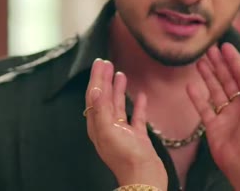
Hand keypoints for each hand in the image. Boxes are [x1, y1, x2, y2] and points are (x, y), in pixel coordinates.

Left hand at [85, 59, 167, 189]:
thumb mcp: (109, 131)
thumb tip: (95, 89)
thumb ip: (101, 110)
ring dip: (118, 89)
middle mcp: (108, 127)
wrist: (145, 178)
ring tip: (120, 73)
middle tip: (107, 62)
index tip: (99, 62)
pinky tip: (142, 95)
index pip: (94, 96)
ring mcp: (123, 132)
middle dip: (105, 79)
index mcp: (98, 125)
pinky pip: (137, 117)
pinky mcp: (137, 137)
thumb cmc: (125, 157)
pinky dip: (138, 105)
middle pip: (104, 98)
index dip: (96, 78)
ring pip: (119, 105)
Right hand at [186, 44, 239, 190]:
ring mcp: (225, 115)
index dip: (235, 60)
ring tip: (199, 61)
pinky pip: (203, 108)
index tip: (225, 47)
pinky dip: (196, 97)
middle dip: (219, 64)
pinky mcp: (213, 125)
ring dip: (208, 75)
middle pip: (228, 80)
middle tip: (210, 49)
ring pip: (215, 90)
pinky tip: (190, 85)